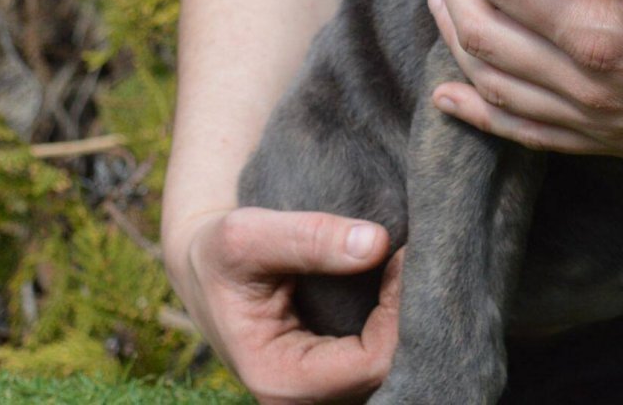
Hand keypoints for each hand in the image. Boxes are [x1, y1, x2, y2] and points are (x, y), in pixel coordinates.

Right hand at [164, 207, 401, 403]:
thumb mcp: (247, 234)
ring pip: (389, 367)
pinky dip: (396, 322)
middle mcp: (301, 397)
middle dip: (410, 316)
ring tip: (407, 267)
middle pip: (388, 371)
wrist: (206, 264)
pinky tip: (398, 283)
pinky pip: (379, 357)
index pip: (371, 362)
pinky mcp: (331, 371)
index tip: (403, 255)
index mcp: (278, 379)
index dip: (399, 311)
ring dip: (405, 319)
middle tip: (415, 258)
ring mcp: (319, 389)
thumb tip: (376, 243)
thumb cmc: (220, 251)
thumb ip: (309, 238)